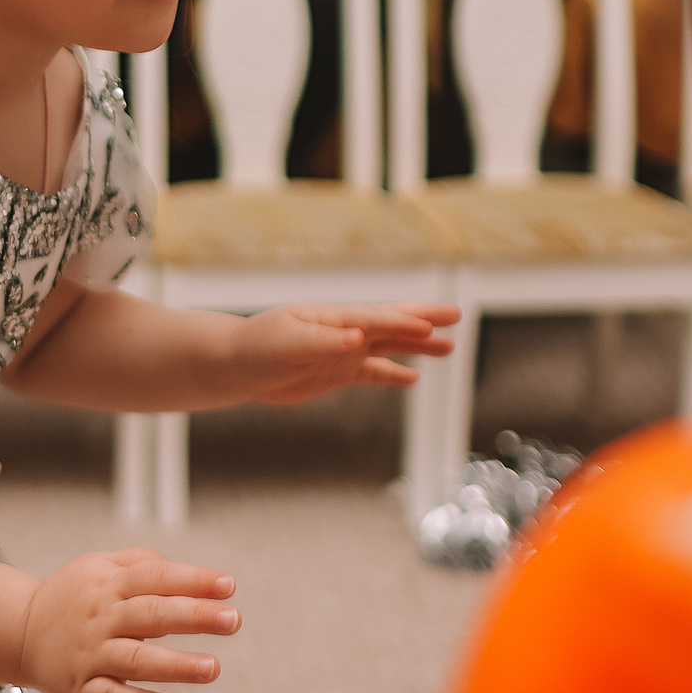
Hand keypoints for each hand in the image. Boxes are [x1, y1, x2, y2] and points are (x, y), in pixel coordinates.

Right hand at [18, 550, 238, 692]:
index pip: (154, 578)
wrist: (18, 631)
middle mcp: (100, 618)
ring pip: (135, 660)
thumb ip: (140, 562)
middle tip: (233, 620)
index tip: (228, 586)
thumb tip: (188, 572)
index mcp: (107, 584)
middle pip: (151, 615)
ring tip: (213, 667)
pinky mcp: (82, 690)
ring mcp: (90, 655)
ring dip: (175, 664)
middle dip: (194, 616)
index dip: (192, 580)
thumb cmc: (73, 597)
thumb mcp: (97, 566)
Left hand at [222, 303, 457, 403]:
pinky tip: (412, 377)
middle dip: (423, 320)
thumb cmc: (256, 348)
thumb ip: (323, 342)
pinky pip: (371, 373)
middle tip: (456, 315)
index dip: (404, 321)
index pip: (375, 318)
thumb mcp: (287, 343)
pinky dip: (391, 374)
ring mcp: (341, 351)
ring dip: (417, 346)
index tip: (432, 324)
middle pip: (390, 324)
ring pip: (388, 347)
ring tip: (449, 347)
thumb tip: (356, 338)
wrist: (235, 366)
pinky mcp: (335, 373)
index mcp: (332, 319)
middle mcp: (342, 331)